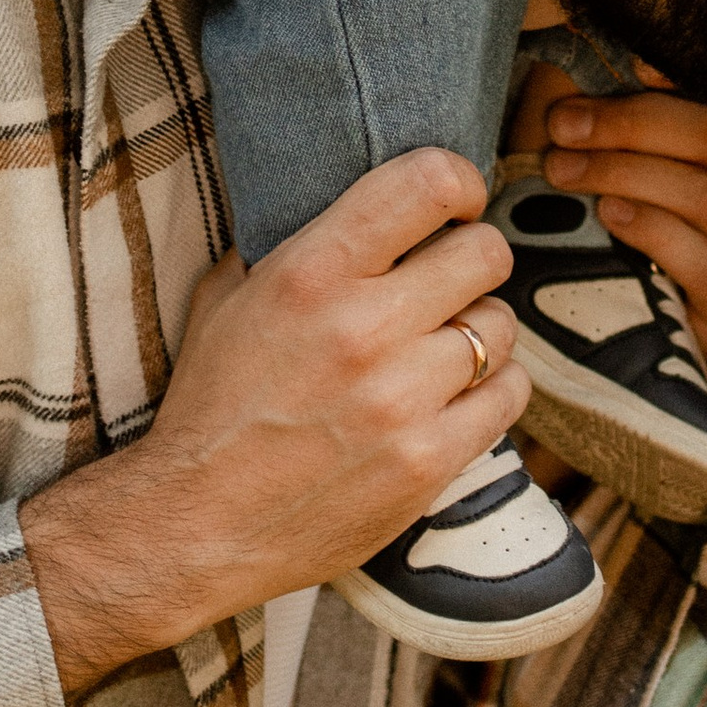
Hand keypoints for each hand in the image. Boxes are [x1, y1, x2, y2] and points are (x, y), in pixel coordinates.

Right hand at [19, 149, 526, 697]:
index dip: (458, 182)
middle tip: (453, 280)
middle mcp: (363, 327)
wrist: (197, 523)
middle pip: (485, 254)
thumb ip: (287, 243)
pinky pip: (509, 395)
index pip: (425, 184)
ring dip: (482, 330)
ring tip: (443, 348)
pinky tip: (459, 394)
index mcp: (311, 273)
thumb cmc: (212, 407)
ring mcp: (402, 399)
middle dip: (474, 259)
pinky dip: (494, 388)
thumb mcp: (226, 299)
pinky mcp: (428, 461)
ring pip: (502, 326)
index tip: (456, 202)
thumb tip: (351, 203)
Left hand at [534, 88, 706, 363]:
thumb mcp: (579, 172)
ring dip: (629, 174)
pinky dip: (655, 232)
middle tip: (559, 129)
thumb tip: (556, 60)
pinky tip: (609, 217)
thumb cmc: (592, 241)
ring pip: (705, 195)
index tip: (614, 69)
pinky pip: (705, 262)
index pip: (705, 98)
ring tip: (564, 172)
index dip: (664, 80)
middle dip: (629, 125)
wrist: (617, 343)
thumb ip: (574, 120)